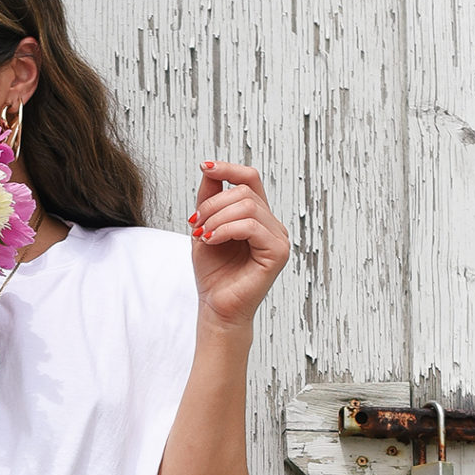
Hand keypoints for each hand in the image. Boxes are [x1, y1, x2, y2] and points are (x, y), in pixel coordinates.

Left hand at [188, 161, 288, 332]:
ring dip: (217, 219)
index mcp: (257, 217)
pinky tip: (212, 241)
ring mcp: (278, 238)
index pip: (249, 179)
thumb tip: (209, 168)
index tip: (205, 167)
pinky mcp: (278, 252)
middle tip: (196, 226)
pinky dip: (226, 230)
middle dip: (213, 205)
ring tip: (204, 237)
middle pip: (244, 191)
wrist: (216, 307)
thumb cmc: (213, 273)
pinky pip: (251, 226)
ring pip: (246, 207)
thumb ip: (209, 199)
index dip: (228, 168)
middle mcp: (271, 224)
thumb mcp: (204, 227)